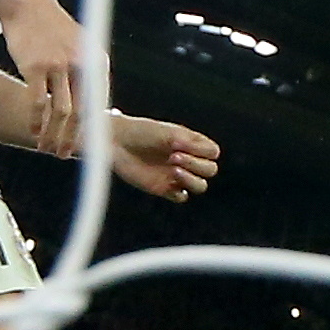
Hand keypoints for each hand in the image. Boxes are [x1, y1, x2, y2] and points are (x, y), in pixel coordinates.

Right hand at [0, 0, 86, 143]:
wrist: (28, 7)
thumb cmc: (53, 29)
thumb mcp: (81, 47)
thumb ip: (87, 74)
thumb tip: (93, 105)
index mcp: (96, 62)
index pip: (99, 103)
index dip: (92, 128)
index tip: (88, 146)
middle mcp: (82, 64)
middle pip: (82, 112)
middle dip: (73, 138)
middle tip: (65, 154)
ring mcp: (58, 65)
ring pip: (60, 111)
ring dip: (53, 134)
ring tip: (47, 147)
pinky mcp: (35, 67)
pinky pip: (37, 102)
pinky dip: (35, 120)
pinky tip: (33, 131)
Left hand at [102, 114, 222, 203]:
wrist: (116, 142)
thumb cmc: (143, 132)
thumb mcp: (170, 132)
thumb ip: (191, 142)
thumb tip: (211, 154)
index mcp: (191, 144)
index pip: (213, 153)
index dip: (204, 151)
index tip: (181, 143)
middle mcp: (186, 160)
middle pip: (210, 170)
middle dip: (196, 164)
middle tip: (173, 156)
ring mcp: (175, 175)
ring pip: (200, 186)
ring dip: (191, 179)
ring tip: (173, 170)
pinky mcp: (163, 188)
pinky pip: (181, 197)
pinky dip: (180, 192)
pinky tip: (169, 182)